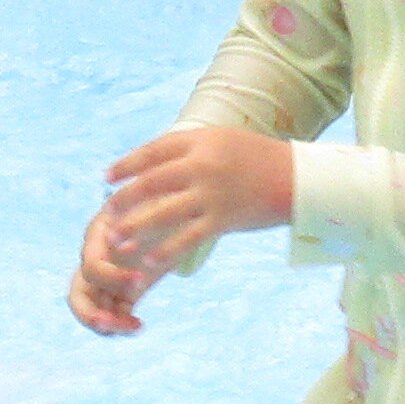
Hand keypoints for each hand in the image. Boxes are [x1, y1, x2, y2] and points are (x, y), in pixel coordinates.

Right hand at [67, 201, 161, 336]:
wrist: (170, 208)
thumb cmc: (160, 202)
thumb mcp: (153, 203)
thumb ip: (142, 218)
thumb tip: (128, 246)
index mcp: (98, 237)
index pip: (92, 265)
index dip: (112, 276)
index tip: (141, 278)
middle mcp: (96, 261)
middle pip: (77, 296)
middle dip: (88, 313)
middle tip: (109, 322)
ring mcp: (107, 280)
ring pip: (94, 311)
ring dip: (108, 324)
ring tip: (133, 327)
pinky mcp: (121, 294)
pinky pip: (114, 315)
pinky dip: (122, 325)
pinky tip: (140, 326)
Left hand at [100, 123, 292, 274]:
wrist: (298, 179)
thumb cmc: (259, 158)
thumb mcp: (223, 141)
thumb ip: (192, 149)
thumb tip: (155, 162)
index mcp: (201, 140)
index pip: (153, 151)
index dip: (127, 164)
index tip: (106, 177)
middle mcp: (203, 165)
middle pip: (152, 182)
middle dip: (125, 198)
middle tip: (106, 212)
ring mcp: (212, 194)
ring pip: (164, 213)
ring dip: (136, 229)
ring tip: (116, 242)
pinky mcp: (223, 219)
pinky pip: (187, 238)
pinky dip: (166, 251)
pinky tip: (149, 263)